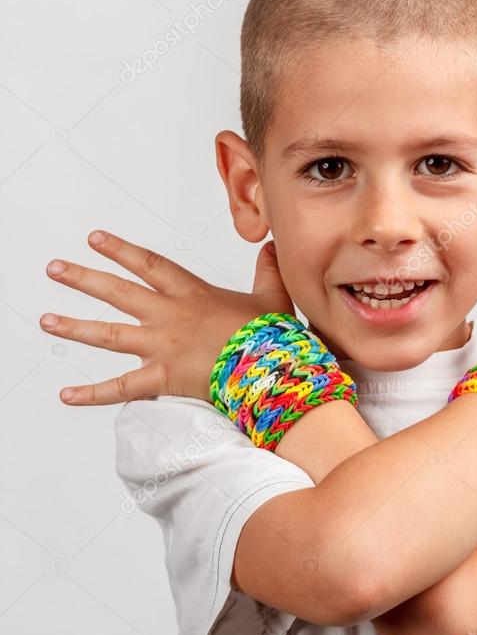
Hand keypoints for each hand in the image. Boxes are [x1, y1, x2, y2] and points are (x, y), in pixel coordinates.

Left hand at [41, 230, 294, 404]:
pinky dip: (92, 394)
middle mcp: (170, 316)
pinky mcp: (162, 378)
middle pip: (118, 292)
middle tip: (55, 269)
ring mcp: (161, 347)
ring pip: (109, 335)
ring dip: (75, 327)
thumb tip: (270, 247)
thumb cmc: (270, 336)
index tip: (95, 239)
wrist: (269, 368)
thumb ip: (267, 269)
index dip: (121, 250)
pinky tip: (66, 395)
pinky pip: (120, 388)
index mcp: (192, 293)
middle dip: (83, 278)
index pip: (149, 264)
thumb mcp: (271, 296)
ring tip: (46, 320)